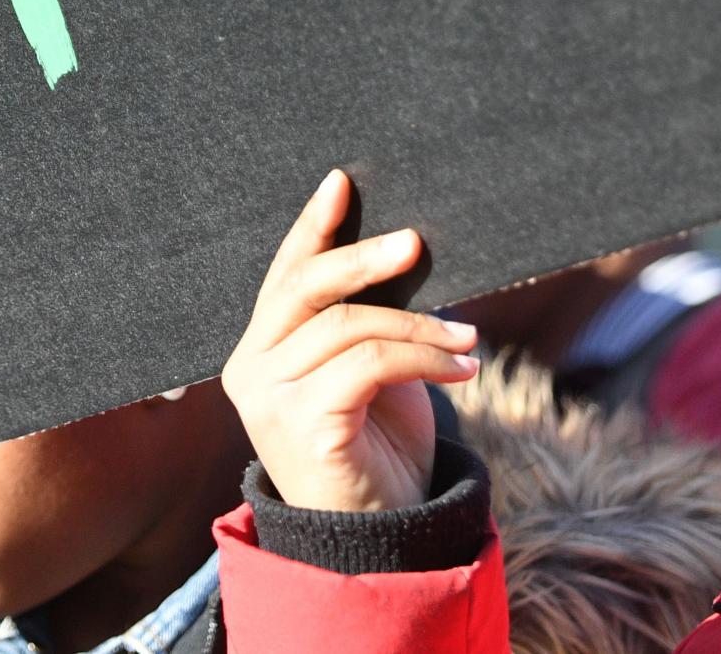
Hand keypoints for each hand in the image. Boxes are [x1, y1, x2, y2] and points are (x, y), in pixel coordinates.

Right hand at [222, 169, 478, 513]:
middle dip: (363, 258)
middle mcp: (250, 368)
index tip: (342, 181)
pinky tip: (461, 368)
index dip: (313, 227)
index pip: (284, 275)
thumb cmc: (376, 448)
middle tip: (415, 242)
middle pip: (307, 288)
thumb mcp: (369, 372)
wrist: (380, 538)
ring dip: (421, 327)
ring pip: (351, 327)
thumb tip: (400, 250)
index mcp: (260, 350)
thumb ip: (365, 320)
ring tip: (469, 340)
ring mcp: (270, 398)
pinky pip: (370, 365)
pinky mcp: (304, 424)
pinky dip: (423, 358)